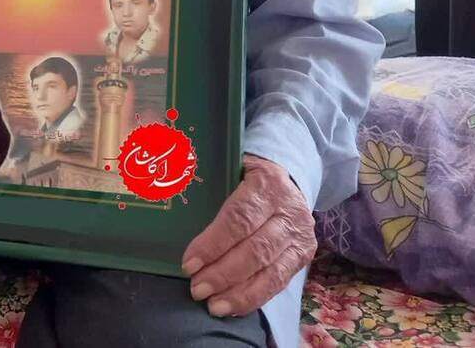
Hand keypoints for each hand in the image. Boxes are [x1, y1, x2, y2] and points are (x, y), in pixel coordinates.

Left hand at [181, 154, 316, 316]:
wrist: (288, 178)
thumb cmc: (246, 174)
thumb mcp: (231, 167)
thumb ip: (209, 183)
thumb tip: (171, 194)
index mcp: (267, 183)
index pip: (239, 219)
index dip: (213, 245)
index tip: (188, 264)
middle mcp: (289, 211)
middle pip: (255, 250)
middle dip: (223, 274)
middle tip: (196, 290)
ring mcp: (300, 236)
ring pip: (271, 272)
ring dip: (239, 294)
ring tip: (213, 306)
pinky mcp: (304, 256)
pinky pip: (280, 282)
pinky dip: (255, 297)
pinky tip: (233, 307)